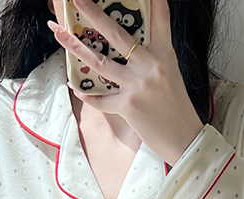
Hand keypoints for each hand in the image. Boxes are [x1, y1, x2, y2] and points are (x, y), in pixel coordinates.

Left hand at [47, 0, 203, 165]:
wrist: (184, 139)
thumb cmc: (177, 108)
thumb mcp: (170, 74)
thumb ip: (152, 57)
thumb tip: (127, 48)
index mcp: (165, 54)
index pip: (159, 17)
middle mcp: (150, 66)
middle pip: (117, 34)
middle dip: (93, 13)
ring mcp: (137, 86)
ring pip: (99, 62)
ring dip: (75, 46)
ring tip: (58, 32)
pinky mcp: (127, 106)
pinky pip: (100, 97)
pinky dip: (86, 93)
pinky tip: (74, 85)